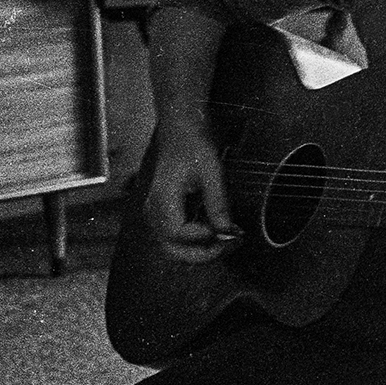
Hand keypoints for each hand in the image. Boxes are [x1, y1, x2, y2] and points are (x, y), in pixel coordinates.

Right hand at [143, 122, 239, 263]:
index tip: (228, 231)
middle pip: (172, 250)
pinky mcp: (165, 214)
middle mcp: (154, 211)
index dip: (203, 238)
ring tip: (230, 239)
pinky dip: (199, 240)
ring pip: (175, 247)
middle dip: (203, 254)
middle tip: (232, 244)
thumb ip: (218, 205)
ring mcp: (157, 214)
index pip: (177, 234)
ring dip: (202, 249)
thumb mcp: (212, 173)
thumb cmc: (195, 146)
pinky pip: (179, 237)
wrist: (181, 130)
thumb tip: (227, 233)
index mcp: (161, 199)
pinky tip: (220, 231)